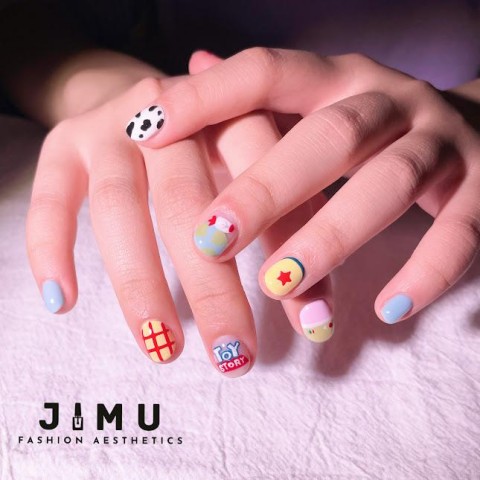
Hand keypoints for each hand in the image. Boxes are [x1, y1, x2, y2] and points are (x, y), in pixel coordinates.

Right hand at [26, 65, 333, 380]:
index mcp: (232, 110)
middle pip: (188, 202)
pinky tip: (63, 302)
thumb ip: (292, 231)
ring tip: (162, 347)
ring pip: (119, 206)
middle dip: (212, 286)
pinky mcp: (63, 141)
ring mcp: (112, 126)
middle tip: (232, 355)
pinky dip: (51, 249)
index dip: (282, 240)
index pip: (262, 172)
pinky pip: (52, 198)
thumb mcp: (259, 171)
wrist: (143, 95)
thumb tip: (315, 320)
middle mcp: (172, 114)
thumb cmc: (215, 147)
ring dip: (140, 283)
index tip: (300, 316)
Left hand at [126, 47, 479, 324]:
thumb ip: (256, 97)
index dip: (209, 96)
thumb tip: (188, 68)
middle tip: (212, 239)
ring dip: (331, 236)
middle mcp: (389, 100)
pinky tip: (386, 310)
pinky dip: (425, 271)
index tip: (147, 130)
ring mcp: (441, 143)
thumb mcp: (316, 104)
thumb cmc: (373, 131)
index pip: (267, 72)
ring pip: (387, 184)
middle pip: (327, 137)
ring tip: (280, 286)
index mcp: (338, 78)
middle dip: (268, 188)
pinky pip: (459, 232)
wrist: (476, 128)